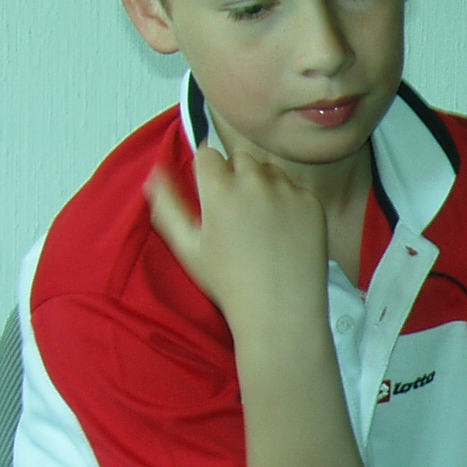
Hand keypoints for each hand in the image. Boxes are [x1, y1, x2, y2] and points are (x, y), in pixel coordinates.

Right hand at [145, 146, 329, 340]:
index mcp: (219, 190)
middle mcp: (254, 182)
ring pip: (270, 170)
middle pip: (240, 157)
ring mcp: (287, 191)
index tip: (212, 196)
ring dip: (263, 185)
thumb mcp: (187, 246)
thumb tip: (154, 174)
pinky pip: (296, 189)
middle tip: (237, 213)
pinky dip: (289, 202)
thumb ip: (168, 205)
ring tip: (261, 224)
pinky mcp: (312, 203)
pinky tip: (284, 233)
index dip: (208, 174)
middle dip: (235, 175)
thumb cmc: (229, 283)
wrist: (280, 311)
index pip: (208, 155)